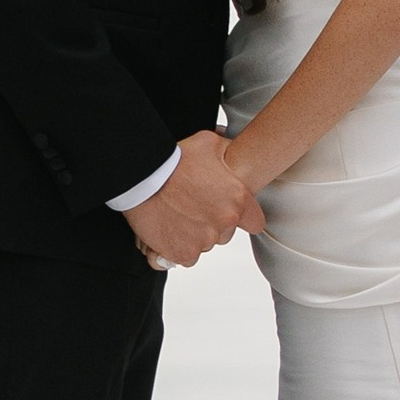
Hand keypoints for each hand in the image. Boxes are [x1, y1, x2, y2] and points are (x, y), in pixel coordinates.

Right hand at [127, 129, 256, 266]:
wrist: (143, 178)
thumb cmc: (175, 160)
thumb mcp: (208, 143)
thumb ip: (227, 151)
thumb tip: (233, 150)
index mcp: (236, 199)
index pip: (255, 221)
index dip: (245, 217)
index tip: (232, 211)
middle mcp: (223, 223)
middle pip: (225, 233)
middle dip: (213, 222)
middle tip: (195, 205)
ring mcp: (204, 242)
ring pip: (204, 244)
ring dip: (194, 234)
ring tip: (178, 213)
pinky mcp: (183, 254)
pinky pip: (185, 255)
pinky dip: (177, 246)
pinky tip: (169, 227)